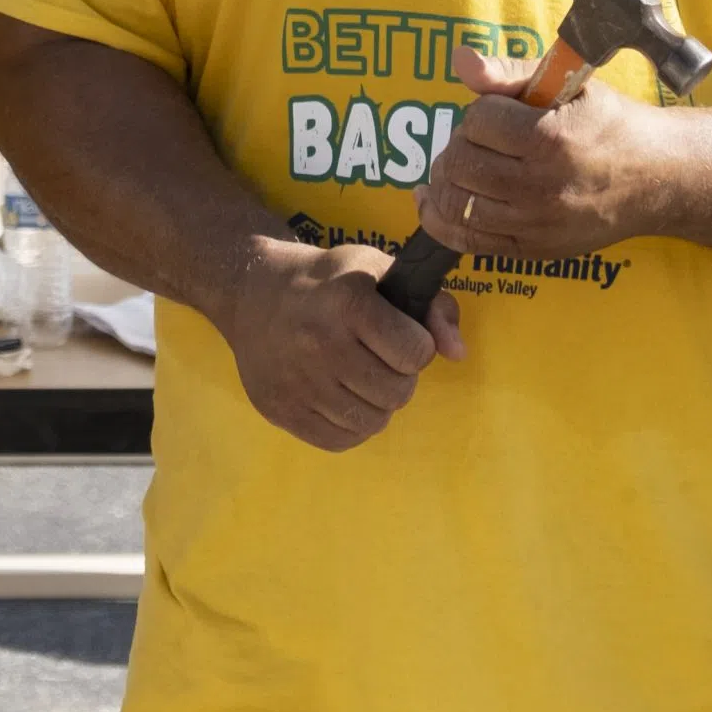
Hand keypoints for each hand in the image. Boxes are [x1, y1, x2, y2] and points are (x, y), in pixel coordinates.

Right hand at [216, 234, 456, 450]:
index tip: (399, 335)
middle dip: (398, 377)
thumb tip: (458, 353)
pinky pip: (339, 441)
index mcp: (348, 303)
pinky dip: (350, 426)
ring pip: (371, 422)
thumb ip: (431, 306)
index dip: (416, 346)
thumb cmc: (329, 280)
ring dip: (375, 404)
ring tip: (359, 378)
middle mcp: (319, 343)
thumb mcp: (381, 271)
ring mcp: (296, 381)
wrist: (252, 291)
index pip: (415, 353)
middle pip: (397, 393)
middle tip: (378, 359)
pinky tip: (340, 397)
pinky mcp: (278, 409)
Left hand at [414, 50, 679, 260]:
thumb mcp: (569, 85)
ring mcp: (536, 224)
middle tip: (478, 140)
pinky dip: (442, 220)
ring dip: (448, 180)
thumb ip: (510, 72)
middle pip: (460, 163)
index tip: (499, 113)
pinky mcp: (534, 250)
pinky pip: (468, 241)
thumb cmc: (611, 124)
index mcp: (550, 138)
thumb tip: (458, 60)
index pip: (478, 121)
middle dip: (460, 144)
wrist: (658, 178)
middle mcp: (541, 186)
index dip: (481, 111)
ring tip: (460, 166)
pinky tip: (437, 202)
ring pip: (457, 203)